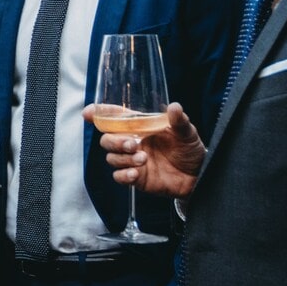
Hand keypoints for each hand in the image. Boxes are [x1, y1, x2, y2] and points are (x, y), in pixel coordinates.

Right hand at [88, 101, 205, 198]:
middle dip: (115, 141)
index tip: (88, 113)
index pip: (116, 117)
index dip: (100, 114)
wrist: (198, 175)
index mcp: (141, 127)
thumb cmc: (190, 149)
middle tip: (133, 144)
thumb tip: (174, 107)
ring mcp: (132, 160)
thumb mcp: (187, 132)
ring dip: (123, 158)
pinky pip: (118, 176)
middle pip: (107, 139)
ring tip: (143, 159)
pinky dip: (124, 175)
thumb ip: (179, 121)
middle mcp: (133, 142)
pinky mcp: (136, 178)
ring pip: (111, 158)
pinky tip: (136, 173)